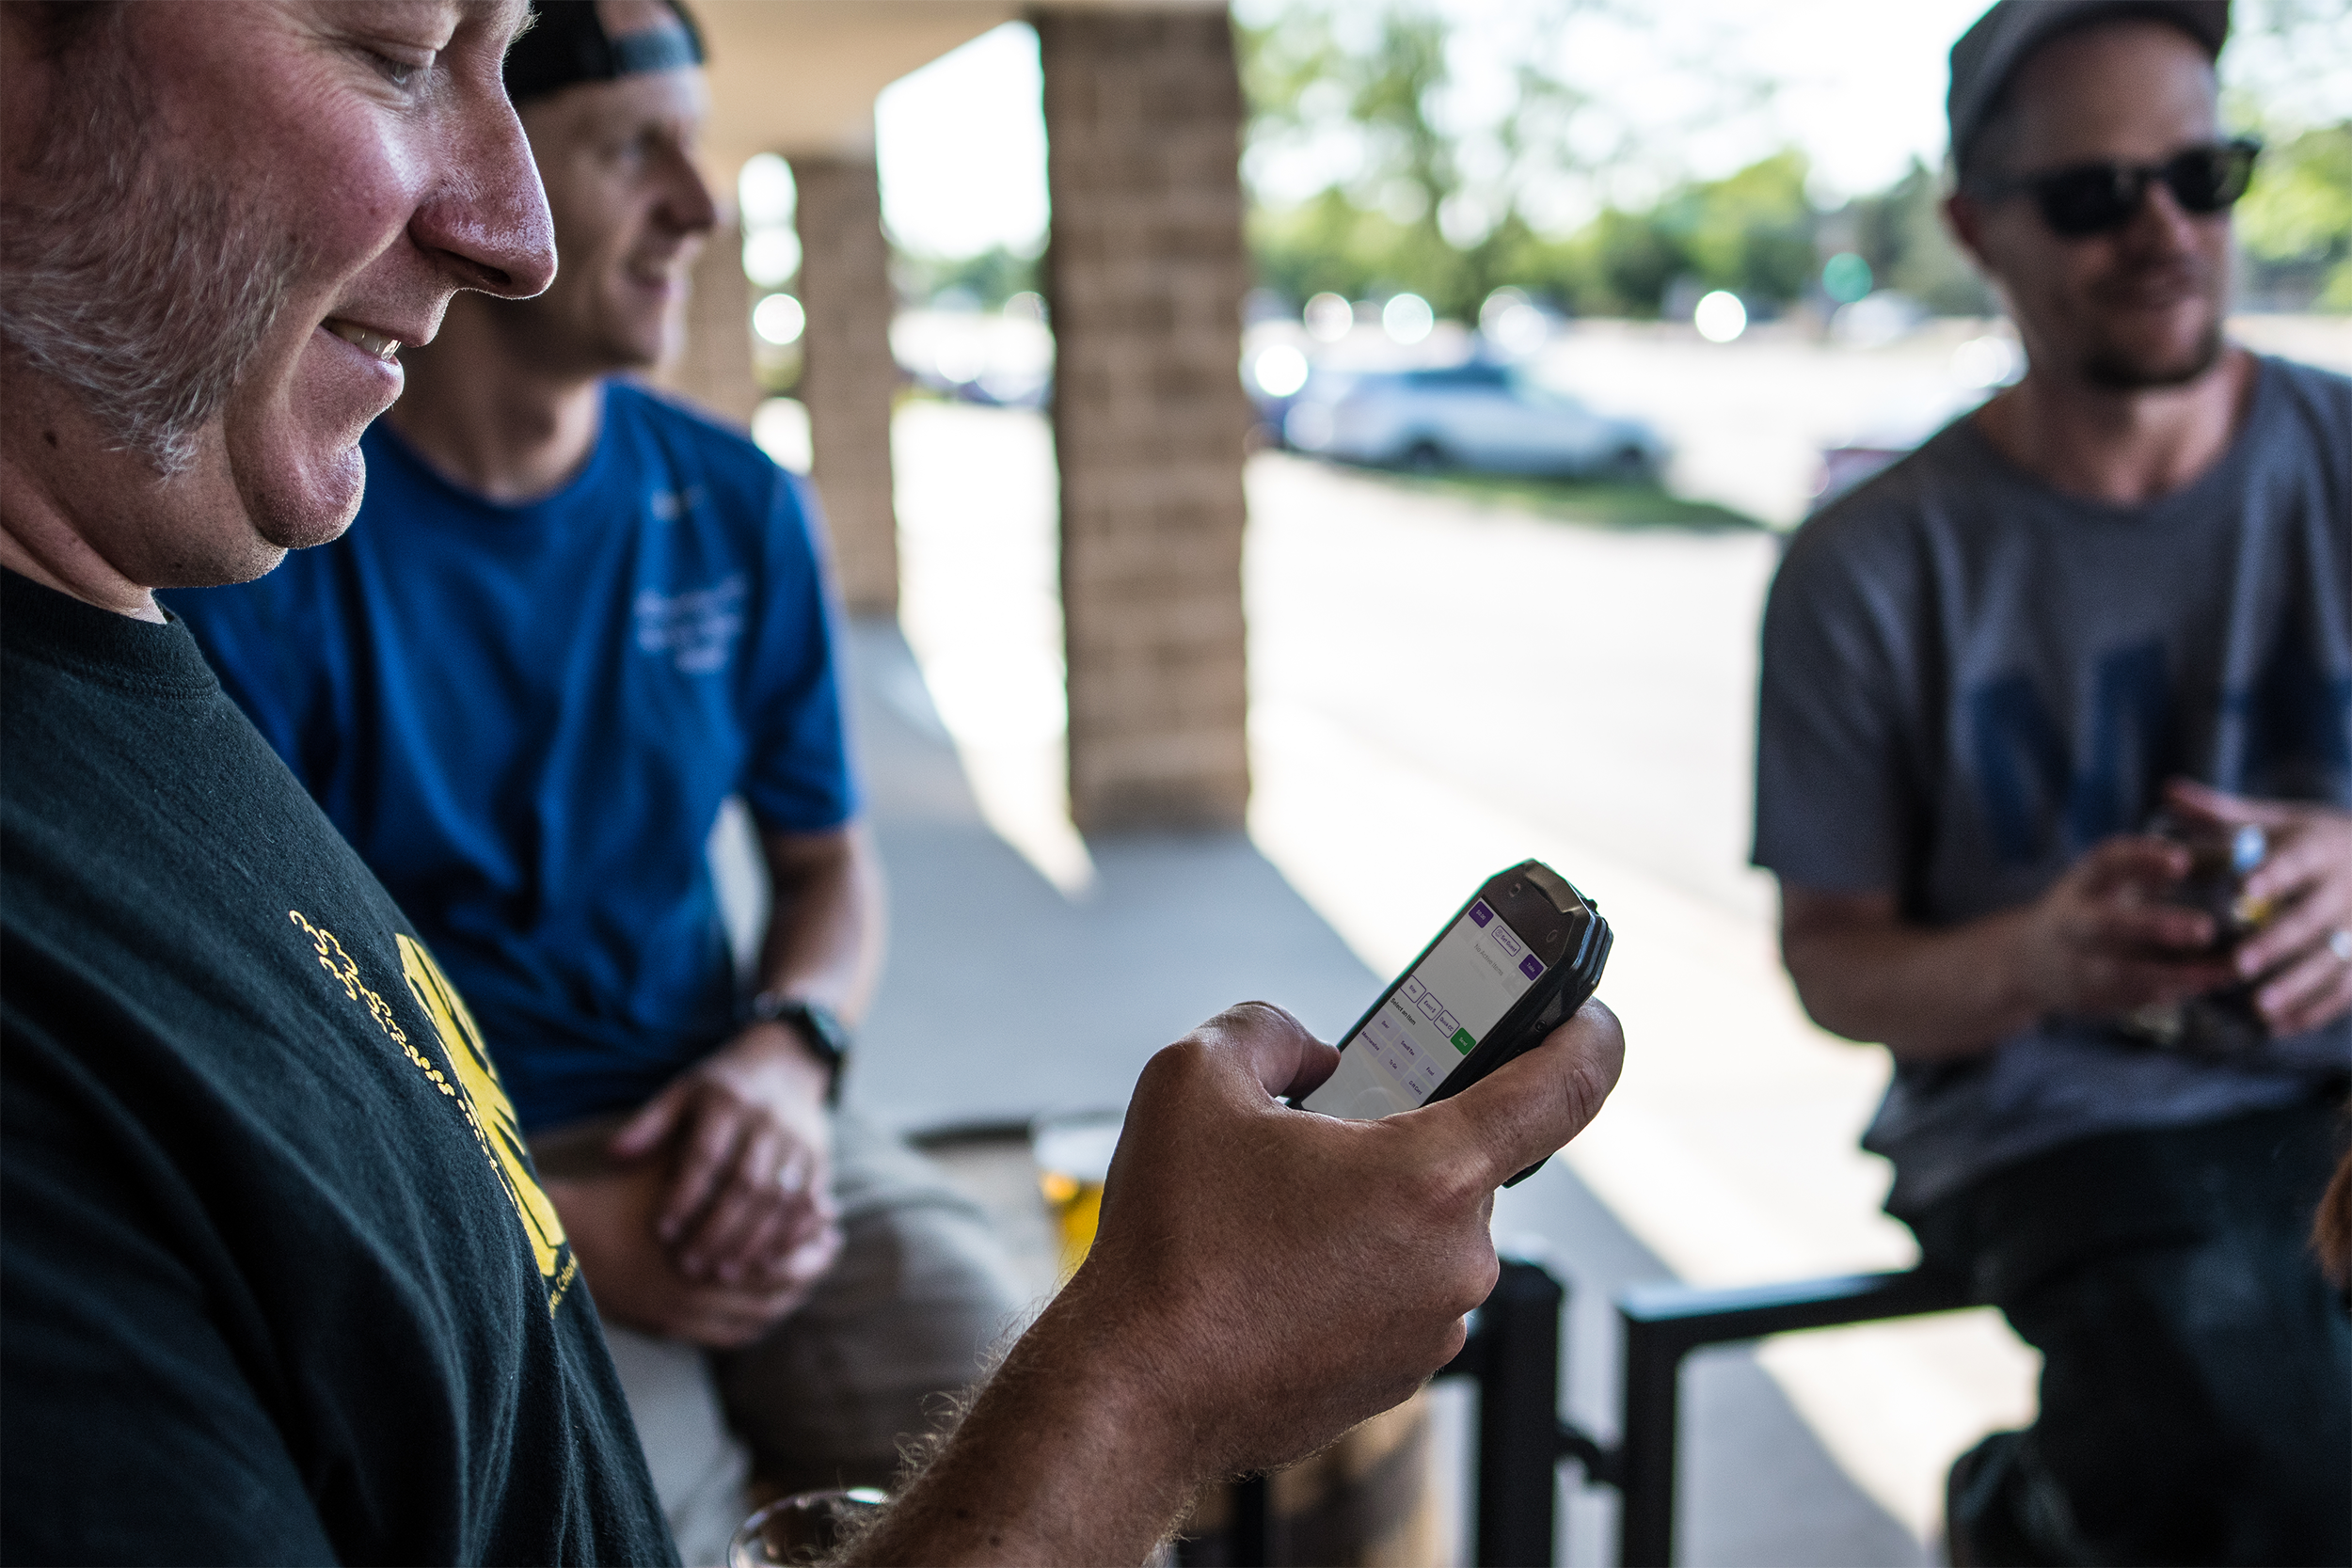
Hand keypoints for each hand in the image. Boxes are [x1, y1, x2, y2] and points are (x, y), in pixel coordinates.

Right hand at [547, 1163, 836, 1347]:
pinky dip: (760, 1321)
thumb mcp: (682, 1171)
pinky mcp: (671, 1329)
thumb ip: (734, 1174)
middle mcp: (701, 1285)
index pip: (780, 1247)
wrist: (568, 1237)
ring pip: (760, 1314)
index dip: (810, 1232)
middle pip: (778, 1285)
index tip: (830, 1216)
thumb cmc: (629, 1193)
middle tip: (830, 1246)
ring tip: (809, 1271)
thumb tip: (800, 1179)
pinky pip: (733, 1336)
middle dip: (811, 1264)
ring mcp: (686, 1313)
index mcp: (709, 1242)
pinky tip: (773, 1303)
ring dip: (791, 1294)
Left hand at [608, 1022, 840, 1292]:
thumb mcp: (682, 1092)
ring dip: (752, 1240)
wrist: (786, 1063)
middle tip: (690, 1266)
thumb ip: (649, 1124)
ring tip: (724, 1273)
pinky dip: (788, 1235)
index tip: (663, 1231)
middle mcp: (767, 1121)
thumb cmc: (721, 1087)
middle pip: (744, 1183)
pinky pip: (808, 1202)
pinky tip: (765, 1262)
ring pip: (778, 1199)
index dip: (684, 1196)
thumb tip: (614, 1156)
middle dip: (718, 1229)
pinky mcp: (819, 1157)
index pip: (705, 1156)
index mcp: (727, 1103)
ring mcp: (798, 1140)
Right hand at [833, 999, 1623, 1567]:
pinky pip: (1396, 1291)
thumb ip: (1269, 1030)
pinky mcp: (1400, 1376)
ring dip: (1368, 1206)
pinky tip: (1274, 1270)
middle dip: (1396, 1134)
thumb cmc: (1171, 1247)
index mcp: (1432, 1175)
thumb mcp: (1194, 1078)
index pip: (1563, 1089)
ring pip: (1423, 1230)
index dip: (1588, 1037)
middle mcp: (1456, 1259)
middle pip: (1462, 1162)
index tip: (1590, 1016)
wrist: (1135, 1393)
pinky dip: (1352, 1267)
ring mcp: (1434, 1327)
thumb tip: (1310, 1055)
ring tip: (1274, 1213)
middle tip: (1322, 1126)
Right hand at [2012, 833, 2234, 1020]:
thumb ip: (2152, 871)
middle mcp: (2071, 923)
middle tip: (2205, 929)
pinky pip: (2130, 1000)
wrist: (2028, 962)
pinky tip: (2204, 987)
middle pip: (2106, 924)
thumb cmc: (2089, 909)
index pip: (2106, 862)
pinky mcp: (2086, 998)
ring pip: (2120, 972)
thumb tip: (2226, 853)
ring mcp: (2075, 965)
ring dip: (2173, 975)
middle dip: (2155, 926)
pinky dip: (2169, 995)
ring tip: (2220, 972)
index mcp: (2081, 885)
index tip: (2183, 861)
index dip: (2142, 858)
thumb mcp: (2106, 882)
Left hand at [2169, 780, 2351, 1035]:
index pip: (2296, 862)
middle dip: (2276, 942)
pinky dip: (2318, 1010)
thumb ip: (2224, 815)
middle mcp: (2344, 890)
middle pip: (2311, 919)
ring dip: (2298, 985)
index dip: (2272, 875)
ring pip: (2334, 960)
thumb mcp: (2280, 820)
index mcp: (2319, 850)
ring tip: (2259, 1007)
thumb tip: (2168, 790)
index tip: (2243, 888)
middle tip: (2239, 964)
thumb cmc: (2316, 839)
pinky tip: (2282, 1028)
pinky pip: (2348, 988)